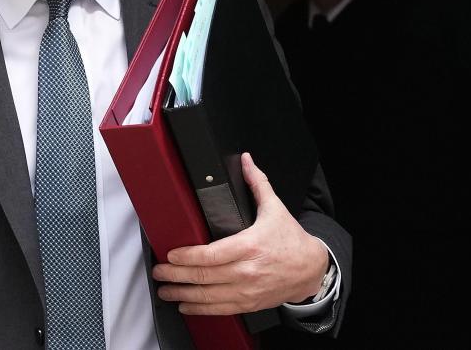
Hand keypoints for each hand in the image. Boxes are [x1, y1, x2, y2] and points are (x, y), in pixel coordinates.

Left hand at [152, 152, 328, 314]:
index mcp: (250, 246)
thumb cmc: (291, 241)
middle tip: (159, 271)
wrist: (310, 269)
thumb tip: (246, 161)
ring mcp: (247, 290)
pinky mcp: (249, 303)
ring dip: (182, 294)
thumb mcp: (275, 208)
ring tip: (165, 290)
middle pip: (204, 276)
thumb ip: (257, 184)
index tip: (171, 254)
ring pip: (208, 296)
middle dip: (176, 275)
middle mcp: (247, 271)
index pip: (211, 254)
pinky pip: (220, 309)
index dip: (187, 256)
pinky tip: (185, 305)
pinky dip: (200, 309)